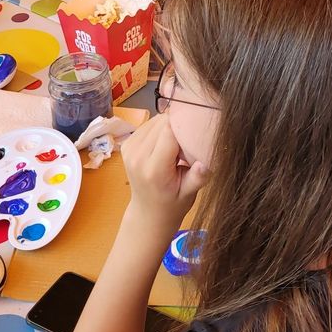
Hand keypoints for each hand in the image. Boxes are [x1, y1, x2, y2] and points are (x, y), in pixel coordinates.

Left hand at [121, 114, 209, 230]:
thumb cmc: (172, 204)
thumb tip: (205, 163)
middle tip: (188, 144)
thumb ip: (197, 177)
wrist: (148, 212)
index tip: (197, 134)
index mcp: (154, 169)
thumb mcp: (189, 194)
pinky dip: (159, 129)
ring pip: (155, 120)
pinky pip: (148, 124)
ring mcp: (129, 148)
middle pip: (162, 122)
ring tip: (176, 147)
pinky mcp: (127, 143)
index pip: (169, 131)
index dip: (185, 127)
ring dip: (169, 127)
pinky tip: (165, 145)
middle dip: (178, 127)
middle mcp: (137, 156)